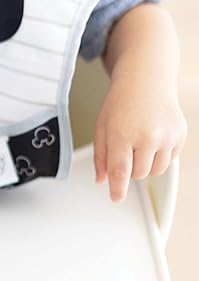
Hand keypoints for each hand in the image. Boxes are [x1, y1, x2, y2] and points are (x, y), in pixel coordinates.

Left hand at [94, 76, 186, 201]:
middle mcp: (147, 136)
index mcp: (122, 134)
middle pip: (138, 174)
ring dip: (145, 165)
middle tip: (126, 151)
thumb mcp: (101, 127)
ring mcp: (167, 136)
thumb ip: (101, 156)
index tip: (116, 198)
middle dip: (130, 169)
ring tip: (139, 144)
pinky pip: (169, 159)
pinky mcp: (180, 135)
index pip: (120, 172)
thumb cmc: (121, 103)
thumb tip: (103, 180)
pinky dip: (160, 155)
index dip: (118, 189)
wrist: (145, 81)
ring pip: (155, 170)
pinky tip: (152, 138)